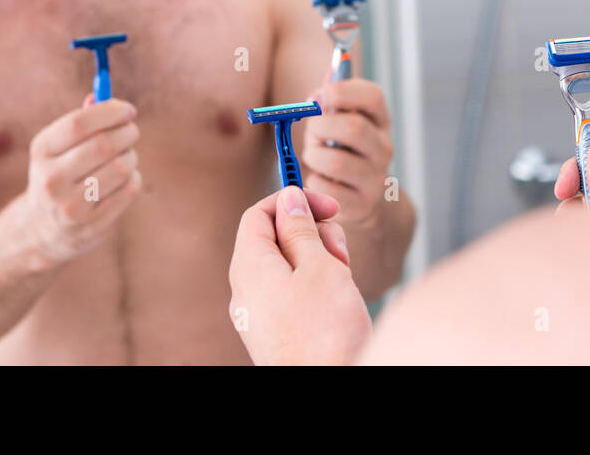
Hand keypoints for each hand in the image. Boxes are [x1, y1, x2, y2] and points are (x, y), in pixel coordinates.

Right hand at [19, 96, 142, 263]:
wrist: (41, 228)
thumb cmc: (60, 172)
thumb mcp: (59, 145)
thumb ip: (82, 120)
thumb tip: (101, 96)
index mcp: (41, 151)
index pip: (79, 124)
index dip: (110, 112)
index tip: (129, 110)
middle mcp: (51, 180)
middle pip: (103, 145)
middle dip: (127, 132)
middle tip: (132, 131)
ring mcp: (70, 206)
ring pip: (121, 168)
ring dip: (131, 157)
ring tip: (125, 158)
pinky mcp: (91, 225)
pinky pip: (128, 190)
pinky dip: (133, 179)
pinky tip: (122, 180)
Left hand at [229, 185, 372, 364]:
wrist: (330, 389)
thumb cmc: (326, 332)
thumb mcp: (320, 266)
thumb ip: (301, 228)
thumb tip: (288, 200)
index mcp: (249, 267)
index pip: (257, 214)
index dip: (292, 201)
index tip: (327, 205)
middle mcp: (246, 290)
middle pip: (274, 239)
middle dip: (312, 234)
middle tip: (339, 250)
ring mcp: (259, 315)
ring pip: (287, 267)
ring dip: (318, 261)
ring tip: (343, 279)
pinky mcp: (276, 332)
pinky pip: (291, 294)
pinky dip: (315, 286)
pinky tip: (337, 301)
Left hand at [300, 80, 393, 228]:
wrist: (365, 200)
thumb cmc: (343, 151)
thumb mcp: (341, 121)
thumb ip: (332, 98)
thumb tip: (327, 75)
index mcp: (380, 120)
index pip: (372, 96)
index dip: (342, 91)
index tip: (319, 96)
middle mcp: (383, 147)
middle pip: (354, 128)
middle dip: (321, 126)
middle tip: (311, 131)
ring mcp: (376, 178)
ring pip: (337, 161)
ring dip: (314, 156)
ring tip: (313, 157)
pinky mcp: (362, 204)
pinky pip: (327, 189)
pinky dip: (314, 182)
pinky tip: (318, 179)